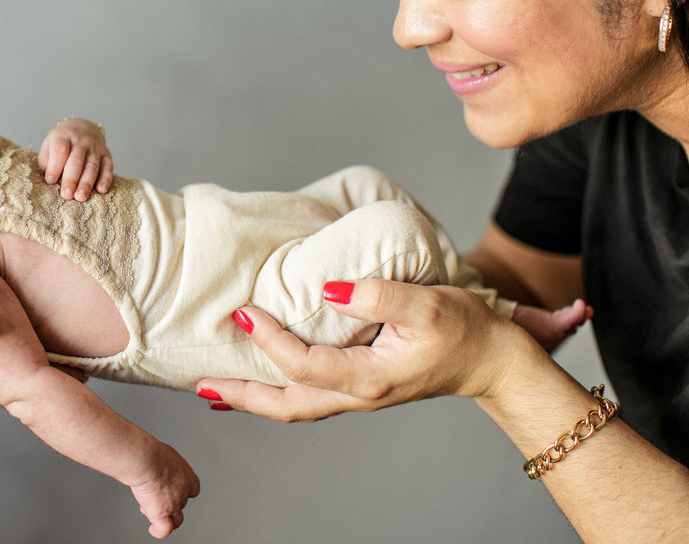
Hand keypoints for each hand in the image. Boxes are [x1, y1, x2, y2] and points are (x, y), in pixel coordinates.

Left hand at [38, 118, 112, 200]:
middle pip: (76, 161)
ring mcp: (95, 147)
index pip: (60, 150)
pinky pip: (107, 167)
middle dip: (71, 179)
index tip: (50, 181)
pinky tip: (101, 190)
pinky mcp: (106, 155)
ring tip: (81, 197)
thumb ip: (46, 161)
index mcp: (63, 136)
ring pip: (92, 166)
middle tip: (66, 195)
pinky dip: (105, 179)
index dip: (55, 166)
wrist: (83, 128)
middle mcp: (81, 141)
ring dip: (86, 183)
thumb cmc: (62, 143)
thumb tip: (50, 179)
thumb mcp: (49, 145)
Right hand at [128, 443, 199, 538]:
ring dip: (166, 517)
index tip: (172, 490)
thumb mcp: (163, 454)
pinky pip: (165, 529)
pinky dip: (160, 531)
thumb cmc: (150, 453)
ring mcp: (174, 504)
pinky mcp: (162, 513)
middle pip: (182, 503)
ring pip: (177, 519)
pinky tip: (154, 530)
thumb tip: (154, 463)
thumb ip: (163, 465)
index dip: (182, 492)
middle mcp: (184, 490)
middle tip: (154, 496)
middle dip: (168, 501)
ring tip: (151, 510)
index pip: (192, 489)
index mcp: (186, 475)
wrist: (145, 459)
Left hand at [196, 280, 528, 420]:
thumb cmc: (467, 330)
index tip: (245, 313)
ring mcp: (358, 396)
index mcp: (370, 378)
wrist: (495, 362)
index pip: (303, 366)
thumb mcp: (431, 303)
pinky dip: (275, 393)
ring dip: (252, 399)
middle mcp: (358, 395)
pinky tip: (258, 383)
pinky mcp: (360, 387)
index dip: (270, 342)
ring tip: (213, 388)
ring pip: (294, 407)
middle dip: (241, 395)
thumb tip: (328, 288)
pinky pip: (307, 397)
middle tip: (198, 382)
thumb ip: (380, 295)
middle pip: (286, 405)